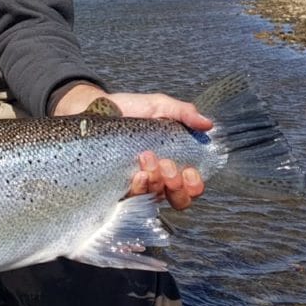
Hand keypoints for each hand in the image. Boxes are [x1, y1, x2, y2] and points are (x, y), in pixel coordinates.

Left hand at [55, 84, 211, 210]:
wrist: (97, 108)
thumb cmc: (131, 109)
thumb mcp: (159, 105)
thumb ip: (183, 113)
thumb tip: (208, 124)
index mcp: (172, 162)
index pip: (190, 187)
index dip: (194, 186)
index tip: (190, 172)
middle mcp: (157, 178)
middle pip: (177, 200)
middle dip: (177, 187)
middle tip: (167, 164)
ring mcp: (137, 184)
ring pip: (154, 198)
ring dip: (156, 182)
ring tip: (146, 157)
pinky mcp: (117, 186)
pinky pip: (132, 197)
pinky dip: (139, 187)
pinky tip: (137, 173)